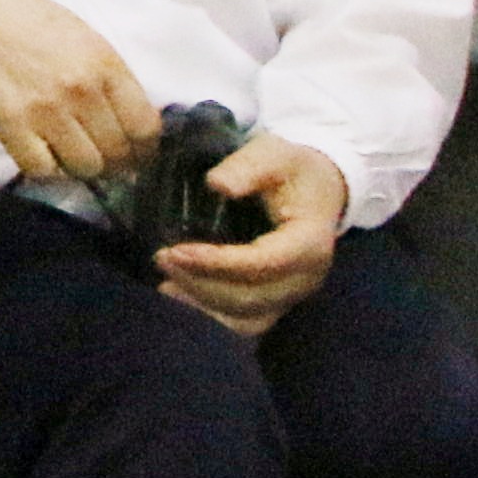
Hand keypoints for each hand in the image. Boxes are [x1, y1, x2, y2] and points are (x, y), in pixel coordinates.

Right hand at [0, 0, 152, 185]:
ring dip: (83, 168)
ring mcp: (46, 110)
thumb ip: (111, 80)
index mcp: (106, 66)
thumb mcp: (86, 41)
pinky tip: (46, 156)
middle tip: (106, 163)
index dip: (145, 150)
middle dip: (116, 164)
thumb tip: (128, 126)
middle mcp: (82, 91)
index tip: (137, 155)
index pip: (144, 127)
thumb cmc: (31, 22)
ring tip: (73, 157)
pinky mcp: (11, 125)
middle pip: (117, 152)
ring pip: (84, 167)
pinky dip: (48, 171)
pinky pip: (43, 170)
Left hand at [154, 131, 345, 337]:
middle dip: (201, 283)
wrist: (316, 189)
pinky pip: (245, 324)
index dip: (217, 262)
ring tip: (164, 283)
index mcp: (311, 241)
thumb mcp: (274, 153)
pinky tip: (180, 299)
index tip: (176, 250)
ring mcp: (293, 294)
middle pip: (251, 295)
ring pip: (246, 316)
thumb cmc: (291, 170)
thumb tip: (217, 184)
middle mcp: (307, 277)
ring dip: (202, 305)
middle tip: (161, 260)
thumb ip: (248, 166)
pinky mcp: (278, 302)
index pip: (263, 263)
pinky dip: (211, 317)